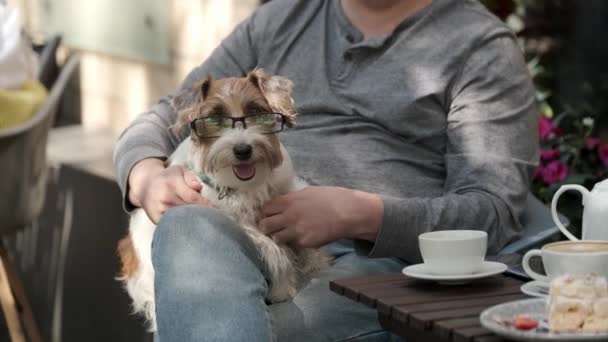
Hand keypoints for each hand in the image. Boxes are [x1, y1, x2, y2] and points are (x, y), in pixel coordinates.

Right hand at [128, 158, 207, 222]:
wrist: (145, 186)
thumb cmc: (168, 177)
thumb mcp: (179, 170)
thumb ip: (191, 177)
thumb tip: (197, 187)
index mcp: (172, 183)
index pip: (193, 198)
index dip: (206, 205)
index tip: (215, 209)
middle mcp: (165, 197)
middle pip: (189, 210)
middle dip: (202, 214)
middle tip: (213, 218)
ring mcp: (160, 210)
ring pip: (182, 220)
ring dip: (194, 222)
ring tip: (204, 223)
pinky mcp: (157, 220)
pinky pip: (173, 225)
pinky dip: (184, 226)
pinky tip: (191, 226)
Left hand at [258, 186, 383, 247]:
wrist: (348, 212)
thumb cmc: (332, 198)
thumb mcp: (309, 192)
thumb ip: (293, 199)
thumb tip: (284, 203)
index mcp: (289, 201)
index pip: (266, 209)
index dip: (267, 212)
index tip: (270, 215)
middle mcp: (289, 216)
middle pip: (265, 225)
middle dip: (266, 227)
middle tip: (271, 228)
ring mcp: (296, 231)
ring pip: (276, 238)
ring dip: (279, 237)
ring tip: (287, 235)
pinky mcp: (305, 242)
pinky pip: (294, 244)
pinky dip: (297, 242)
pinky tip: (305, 236)